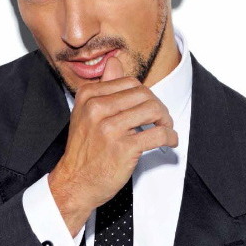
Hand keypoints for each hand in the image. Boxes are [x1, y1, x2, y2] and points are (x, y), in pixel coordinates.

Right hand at [48, 55, 178, 234]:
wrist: (75, 183)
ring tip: (166, 129)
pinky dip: (170, 136)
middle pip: (144, 94)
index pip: (129, 82)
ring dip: (166, 120)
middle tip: (162, 120)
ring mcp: (110, 128)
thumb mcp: (86, 114)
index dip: (145, 95)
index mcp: (88, 96)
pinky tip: (170, 141)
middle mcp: (97, 108)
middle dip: (158, 106)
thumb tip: (115, 62)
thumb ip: (103, 88)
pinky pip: (158, 134)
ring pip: (153, 110)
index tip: (149, 108)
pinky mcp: (124, 148)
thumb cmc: (83, 153)